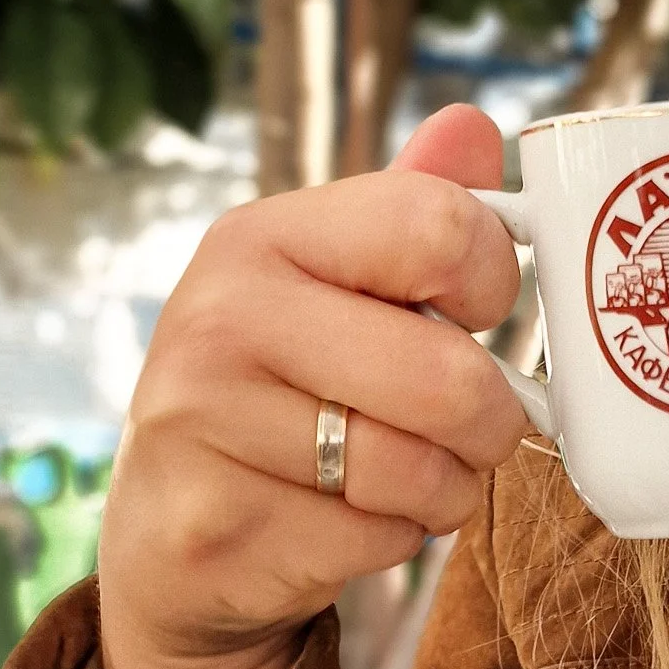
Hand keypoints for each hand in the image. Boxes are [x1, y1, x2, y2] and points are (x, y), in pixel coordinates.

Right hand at [97, 105, 529, 668]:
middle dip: (492, 420)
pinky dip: (398, 540)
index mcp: (260, 237)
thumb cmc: (290, 385)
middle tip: (471, 426)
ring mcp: (202, 429)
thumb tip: (476, 127)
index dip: (495, 281)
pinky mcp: (218, 533)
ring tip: (411, 473)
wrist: (173, 533)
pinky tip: (349, 519)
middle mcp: (217, 320)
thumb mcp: (341, 283)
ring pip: (424, 471)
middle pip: (452, 376)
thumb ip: (415, 210)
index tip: (477, 311)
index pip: (439, 227)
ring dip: (450, 488)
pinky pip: (385, 541)